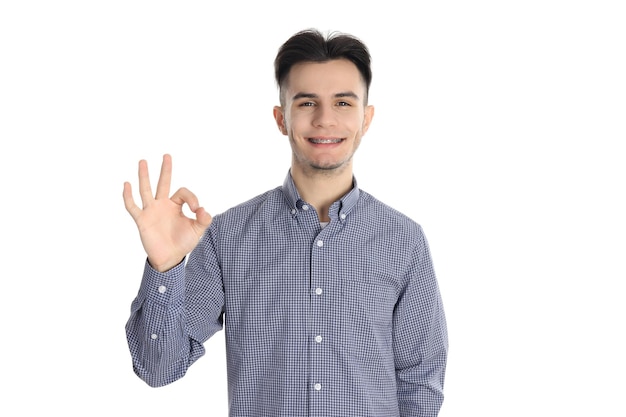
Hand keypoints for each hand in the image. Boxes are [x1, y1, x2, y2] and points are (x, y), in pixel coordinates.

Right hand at [123, 154, 211, 271]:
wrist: (170, 258)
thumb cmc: (183, 243)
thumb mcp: (197, 230)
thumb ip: (203, 219)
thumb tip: (203, 209)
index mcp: (176, 206)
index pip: (182, 192)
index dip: (191, 197)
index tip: (196, 209)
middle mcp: (163, 205)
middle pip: (163, 183)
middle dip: (166, 170)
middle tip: (167, 155)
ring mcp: (151, 211)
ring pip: (146, 190)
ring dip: (144, 176)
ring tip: (143, 161)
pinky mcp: (142, 220)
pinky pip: (132, 206)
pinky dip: (128, 196)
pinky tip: (126, 184)